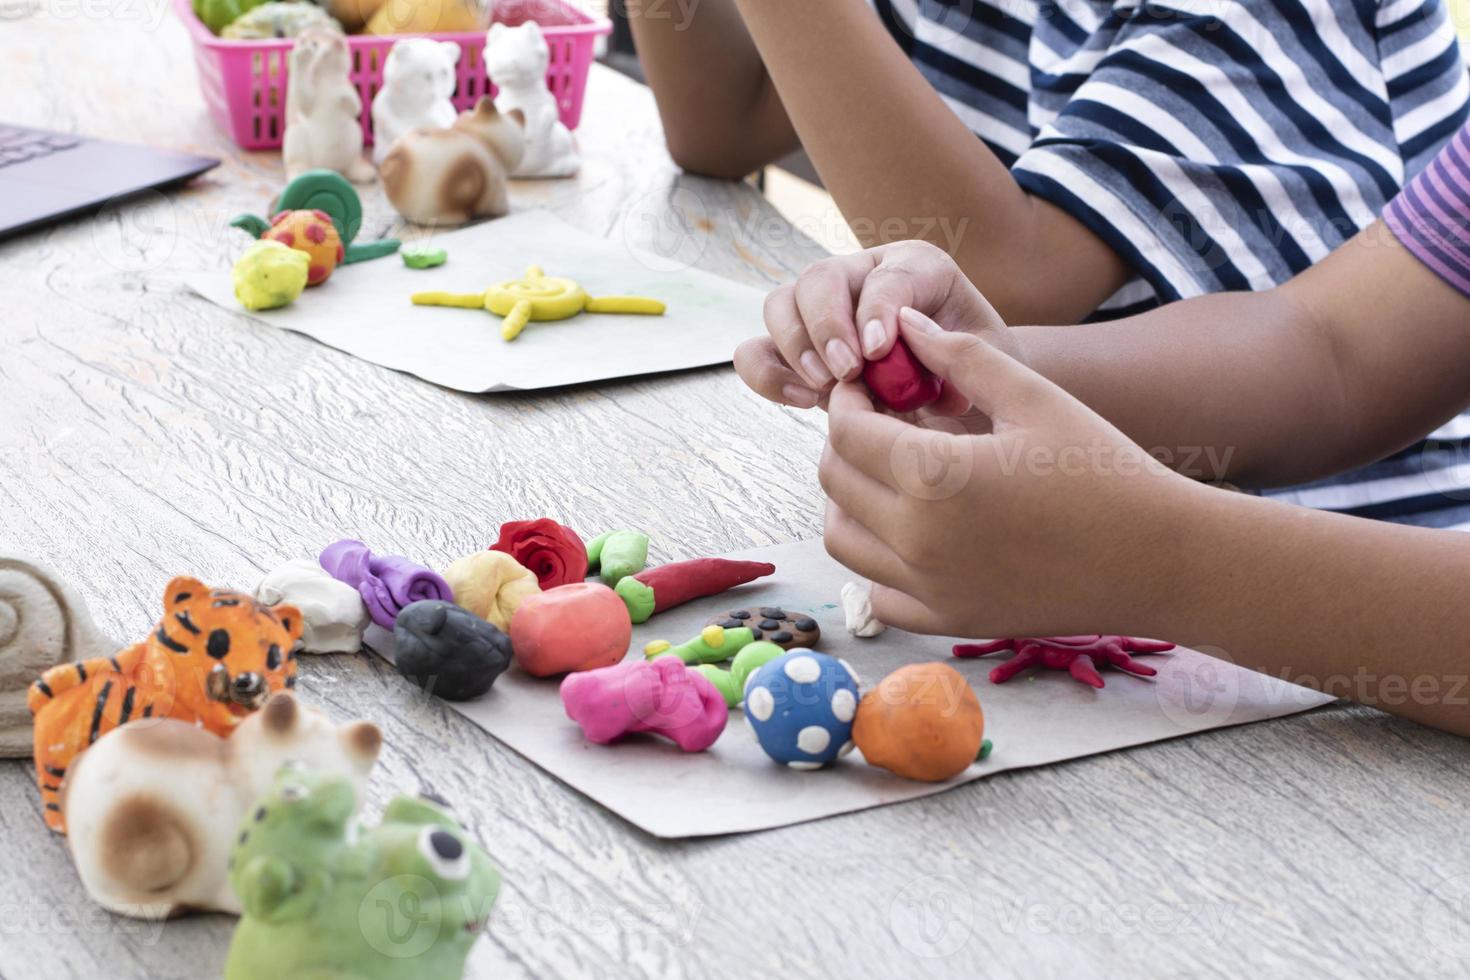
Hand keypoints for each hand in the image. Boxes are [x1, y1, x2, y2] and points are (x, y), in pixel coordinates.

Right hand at [734, 241, 1017, 412]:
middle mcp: (862, 275)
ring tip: (822, 389)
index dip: (876, 311)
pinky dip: (768, 373)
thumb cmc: (976, 369)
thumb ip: (956, 354)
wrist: (966, 387)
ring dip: (794, 348)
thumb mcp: (987, 359)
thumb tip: (899, 363)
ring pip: (781, 305)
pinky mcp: (798, 347)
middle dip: (826, 327)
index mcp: (916, 267)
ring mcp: (823, 309)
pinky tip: (800, 400)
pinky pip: (759, 349)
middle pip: (820, 279)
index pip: (886, 277)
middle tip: (845, 374)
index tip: (878, 352)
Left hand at [821, 308, 1201, 638]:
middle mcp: (919, 536)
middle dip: (843, 443)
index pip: (847, 430)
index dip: (847, 400)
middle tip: (874, 424)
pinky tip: (907, 529)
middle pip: (835, 480)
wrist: (1158, 558)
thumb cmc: (1103, 469)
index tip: (864, 388)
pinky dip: (875, 558)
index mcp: (936, 474)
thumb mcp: (1035, 397)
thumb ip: (961, 356)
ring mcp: (929, 585)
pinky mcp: (946, 619)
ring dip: (848, 499)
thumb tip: (903, 323)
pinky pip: (875, 589)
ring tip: (885, 474)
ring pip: (841, 537)